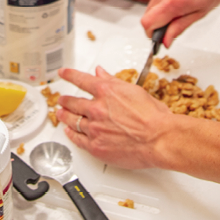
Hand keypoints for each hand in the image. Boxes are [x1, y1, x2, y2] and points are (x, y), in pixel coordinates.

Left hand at [57, 67, 177, 169]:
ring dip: (64, 116)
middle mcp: (97, 109)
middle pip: (73, 102)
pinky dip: (71, 134)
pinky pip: (77, 139)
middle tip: (61, 99)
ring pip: (72, 120)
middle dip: (65, 100)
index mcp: (106, 92)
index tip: (63, 73)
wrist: (159, 139)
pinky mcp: (96, 146)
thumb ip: (113, 81)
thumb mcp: (134, 90)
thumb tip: (101, 73)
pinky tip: (69, 132)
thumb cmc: (153, 117)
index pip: (82, 80)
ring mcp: (95, 128)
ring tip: (60, 114)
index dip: (69, 75)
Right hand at [142, 0, 219, 46]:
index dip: (152, 33)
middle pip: (149, 12)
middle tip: (177, 16)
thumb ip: (179, 27)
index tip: (159, 35)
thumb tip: (166, 40)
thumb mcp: (201, 12)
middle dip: (159, 18)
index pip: (148, 23)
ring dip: (163, 2)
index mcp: (173, 1)